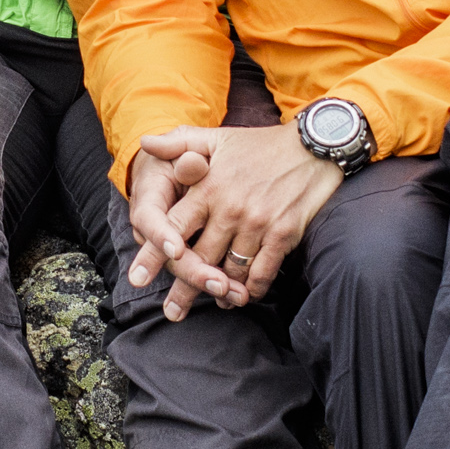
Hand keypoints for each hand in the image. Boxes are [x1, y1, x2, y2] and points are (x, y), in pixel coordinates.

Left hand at [121, 121, 345, 320]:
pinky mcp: (283, 234)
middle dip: (184, 287)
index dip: (153, 255)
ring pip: (231, 270)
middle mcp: (229, 208)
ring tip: (214, 301)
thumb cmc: (259, 144)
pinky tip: (244, 295)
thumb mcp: (216, 137)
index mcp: (209, 187)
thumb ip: (178, 144)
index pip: (173, 227)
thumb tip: (144, 143)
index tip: (137, 278)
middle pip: (199, 258)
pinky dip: (252, 287)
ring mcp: (257, 223)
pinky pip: (262, 271)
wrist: (312, 145)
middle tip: (172, 311)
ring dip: (221, 289)